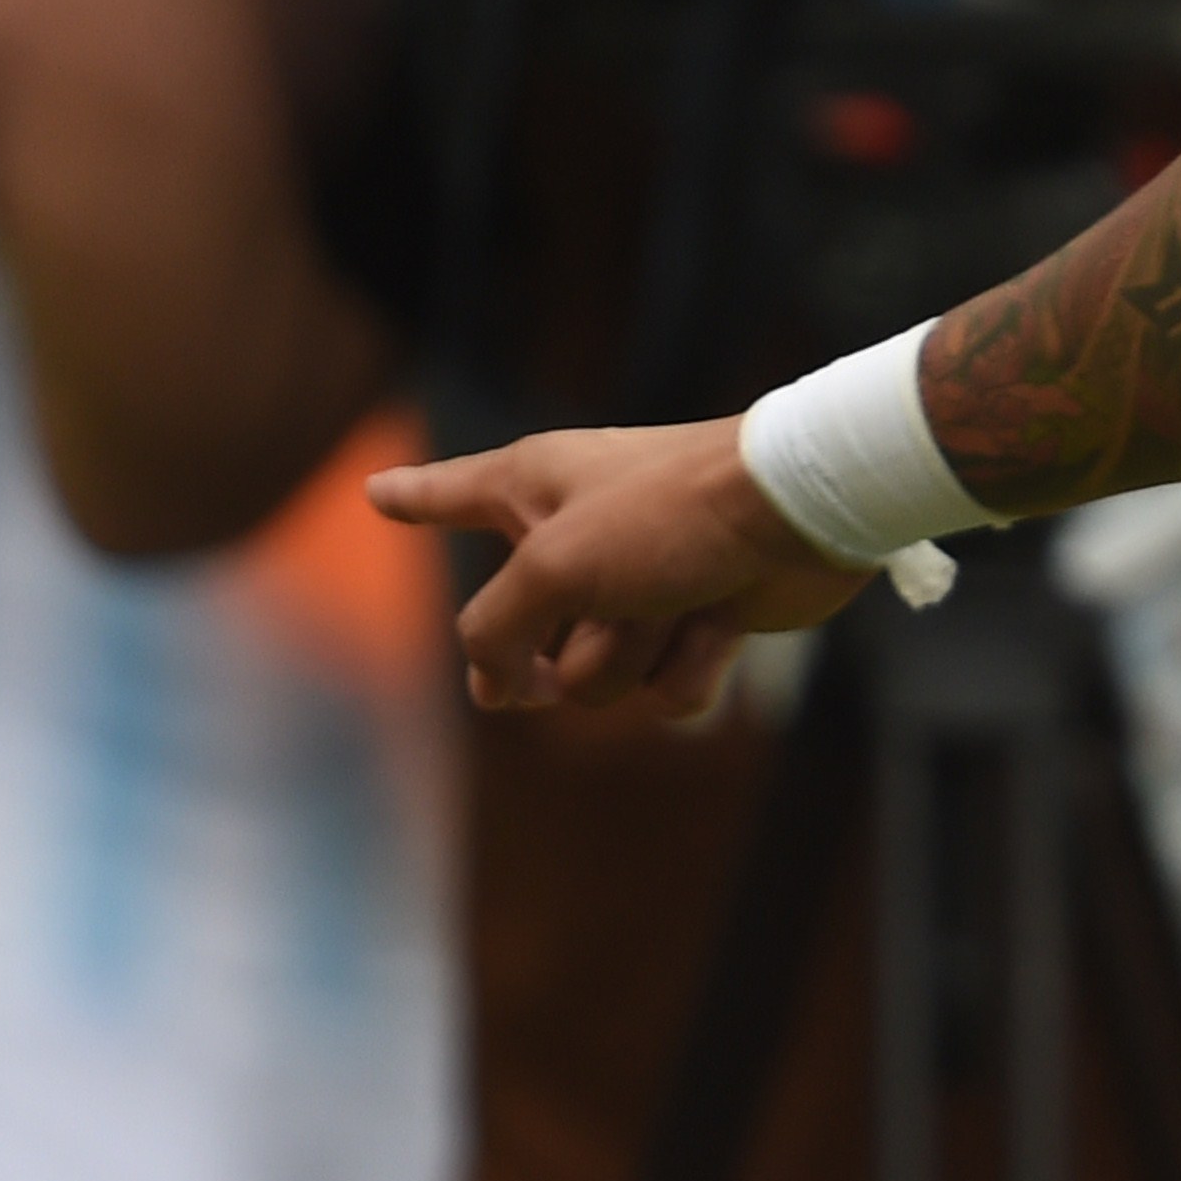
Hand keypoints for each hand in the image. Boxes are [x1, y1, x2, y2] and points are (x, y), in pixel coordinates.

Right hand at [369, 419, 872, 728]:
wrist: (800, 512)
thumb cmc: (670, 514)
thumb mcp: (552, 569)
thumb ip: (493, 632)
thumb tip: (492, 690)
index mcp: (533, 489)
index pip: (450, 495)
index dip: (416, 497)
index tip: (381, 494)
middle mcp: (579, 535)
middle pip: (519, 640)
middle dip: (556, 653)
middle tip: (609, 607)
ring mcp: (640, 584)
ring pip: (594, 678)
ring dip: (634, 654)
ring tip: (677, 599)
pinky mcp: (698, 619)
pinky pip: (663, 690)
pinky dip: (690, 665)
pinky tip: (721, 621)